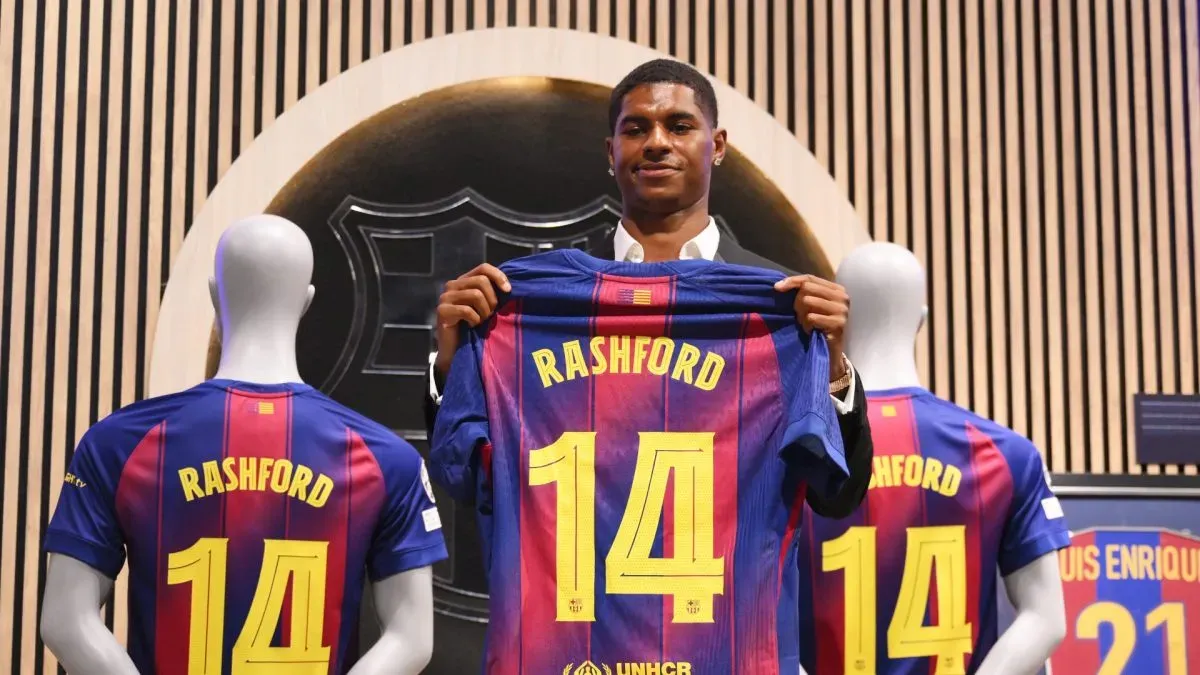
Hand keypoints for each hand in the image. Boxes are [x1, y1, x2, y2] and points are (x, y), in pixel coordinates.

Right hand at [434, 263, 510, 377]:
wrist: (456, 350)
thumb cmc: (474, 327)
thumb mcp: (486, 307)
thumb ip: (492, 293)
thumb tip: (509, 287)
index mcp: (464, 281)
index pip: (483, 268)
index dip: (498, 276)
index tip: (508, 290)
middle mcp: (453, 285)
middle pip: (481, 281)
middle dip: (492, 299)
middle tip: (490, 314)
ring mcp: (445, 297)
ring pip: (475, 294)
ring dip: (484, 311)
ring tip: (481, 321)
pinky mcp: (442, 311)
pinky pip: (467, 310)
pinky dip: (475, 320)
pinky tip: (471, 326)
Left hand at [774, 274, 849, 380]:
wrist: (830, 352)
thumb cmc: (818, 327)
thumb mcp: (811, 306)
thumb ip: (803, 292)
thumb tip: (778, 284)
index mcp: (837, 289)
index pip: (810, 278)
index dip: (792, 281)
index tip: (776, 287)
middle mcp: (842, 297)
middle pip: (807, 288)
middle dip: (798, 302)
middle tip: (801, 316)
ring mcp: (842, 310)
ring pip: (808, 301)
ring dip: (802, 316)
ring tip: (808, 324)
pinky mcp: (839, 323)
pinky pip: (811, 317)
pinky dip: (807, 325)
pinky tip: (812, 331)